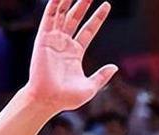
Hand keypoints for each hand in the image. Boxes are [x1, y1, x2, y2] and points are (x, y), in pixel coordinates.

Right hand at [25, 0, 116, 114]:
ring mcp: (54, 40)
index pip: (88, 30)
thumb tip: (115, 67)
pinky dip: (54, 5)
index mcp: (75, 53)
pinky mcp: (43, 39)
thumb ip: (102, 76)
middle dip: (84, 5)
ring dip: (68, 1)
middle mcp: (64, 44)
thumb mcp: (91, 87)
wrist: (49, 100)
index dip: (97, 18)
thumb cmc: (67, 98)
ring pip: (62, 15)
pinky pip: (49, 18)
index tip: (106, 5)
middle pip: (75, 18)